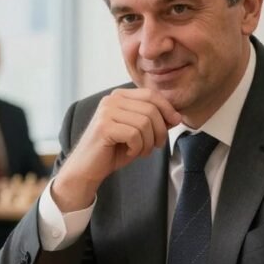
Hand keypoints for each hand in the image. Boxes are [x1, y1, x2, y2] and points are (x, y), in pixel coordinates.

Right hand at [53, 89, 180, 211]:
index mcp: (120, 96)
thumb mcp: (138, 132)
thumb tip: (176, 116)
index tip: (174, 123)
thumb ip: (154, 121)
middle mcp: (111, 99)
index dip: (167, 109)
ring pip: (145, 123)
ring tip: (141, 151)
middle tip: (156, 145)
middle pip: (151, 109)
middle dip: (160, 131)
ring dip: (148, 142)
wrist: (87, 168)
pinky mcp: (104, 127)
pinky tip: (129, 152)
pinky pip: (134, 135)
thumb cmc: (113, 150)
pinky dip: (137, 148)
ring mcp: (106, 112)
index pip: (151, 94)